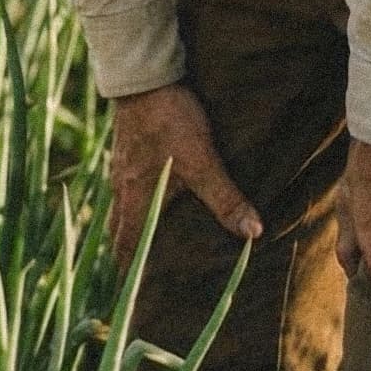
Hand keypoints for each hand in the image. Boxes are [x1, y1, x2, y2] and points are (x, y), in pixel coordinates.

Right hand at [107, 82, 262, 263]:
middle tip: (143, 274)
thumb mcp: (202, 160)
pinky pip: (127, 183)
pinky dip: (137, 198)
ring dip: (133, 224)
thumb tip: (252, 233)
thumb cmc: (169, 120)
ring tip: (151, 237)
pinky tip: (153, 193)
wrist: (143, 75)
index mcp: (135, 198)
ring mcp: (122, 165)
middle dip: (129, 252)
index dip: (130, 273)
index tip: (135, 295)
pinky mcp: (128, 147)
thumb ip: (225, 198)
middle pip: (118, 229)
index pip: (126, 246)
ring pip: (122, 205)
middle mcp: (122, 186)